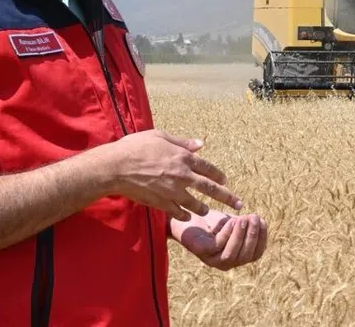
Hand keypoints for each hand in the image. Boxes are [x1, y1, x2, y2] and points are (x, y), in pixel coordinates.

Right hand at [100, 129, 242, 220]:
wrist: (115, 167)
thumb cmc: (136, 147)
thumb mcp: (161, 136)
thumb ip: (182, 142)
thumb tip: (201, 144)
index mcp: (183, 157)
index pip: (208, 168)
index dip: (219, 175)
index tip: (225, 180)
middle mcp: (182, 175)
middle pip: (210, 188)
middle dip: (226, 197)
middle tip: (238, 204)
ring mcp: (172, 191)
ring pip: (195, 204)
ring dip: (203, 208)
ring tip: (208, 211)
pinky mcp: (161, 203)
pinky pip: (178, 213)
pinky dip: (184, 215)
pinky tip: (187, 217)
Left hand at [171, 209, 267, 269]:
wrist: (185, 219)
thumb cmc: (210, 222)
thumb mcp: (232, 224)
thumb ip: (245, 226)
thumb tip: (260, 221)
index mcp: (236, 256)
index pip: (255, 254)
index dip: (262, 239)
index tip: (263, 221)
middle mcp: (225, 262)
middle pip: (245, 256)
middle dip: (252, 236)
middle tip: (254, 218)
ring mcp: (212, 259)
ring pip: (231, 255)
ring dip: (240, 236)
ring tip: (243, 219)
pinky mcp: (200, 252)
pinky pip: (217, 246)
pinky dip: (226, 234)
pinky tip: (230, 221)